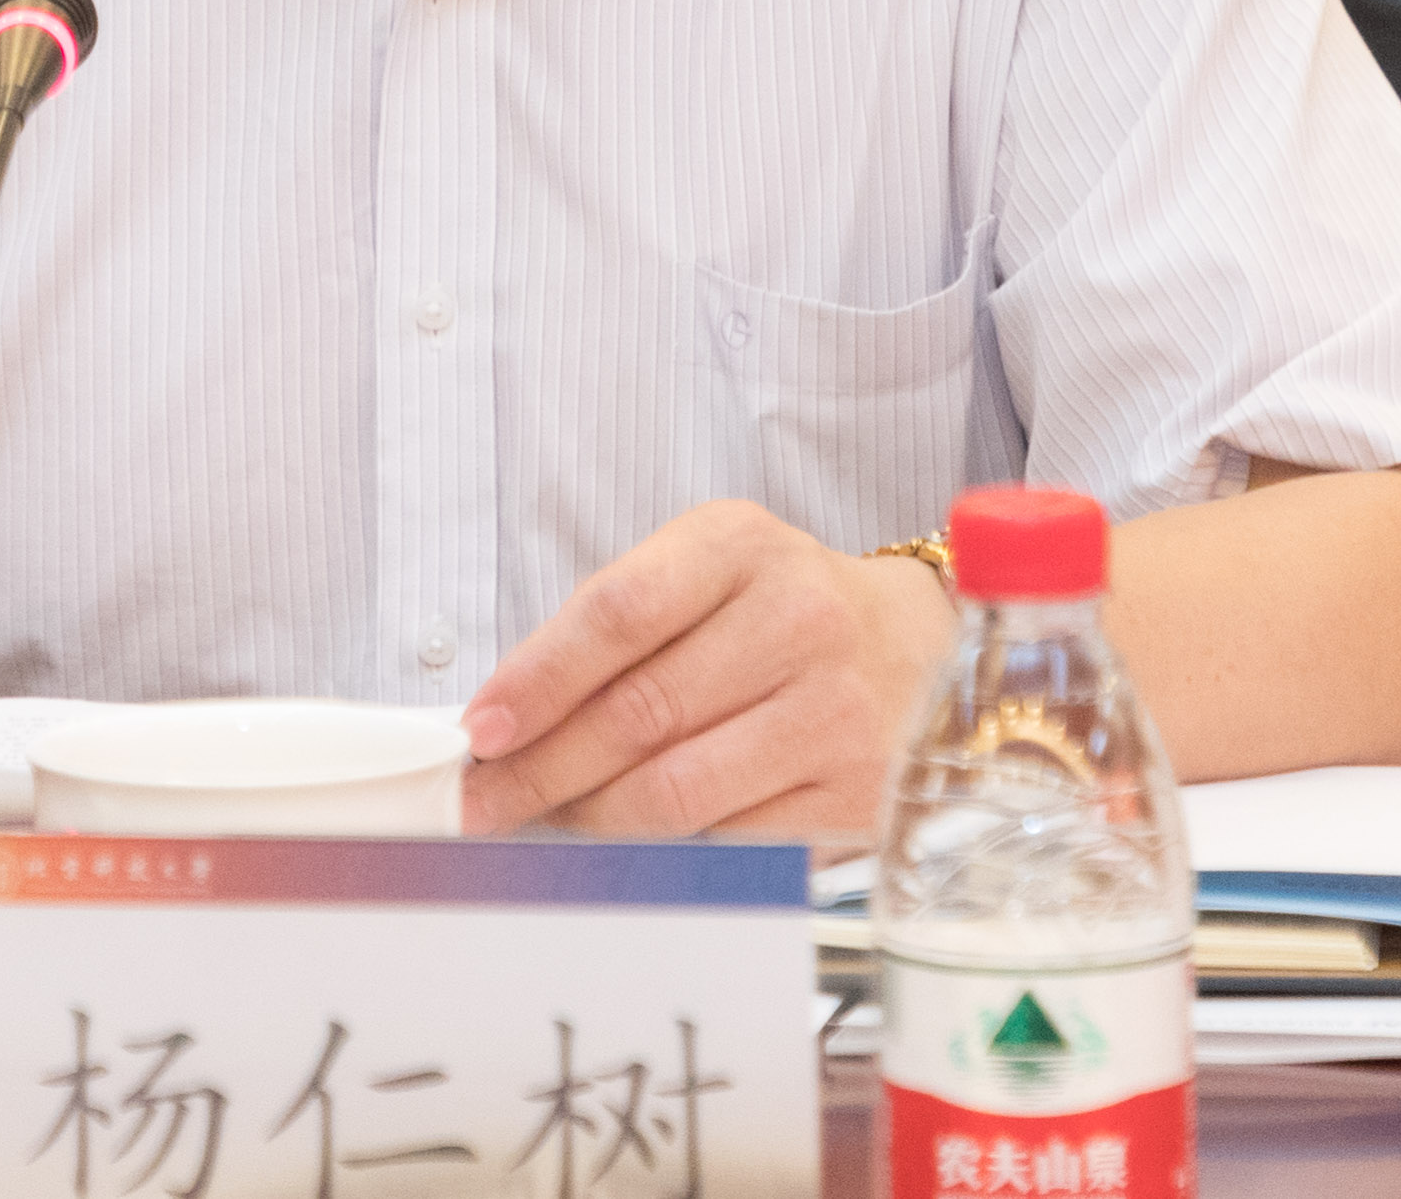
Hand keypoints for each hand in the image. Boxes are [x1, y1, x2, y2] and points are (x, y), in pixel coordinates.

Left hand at [459, 501, 952, 840]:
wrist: (918, 648)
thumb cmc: (781, 611)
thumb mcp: (704, 573)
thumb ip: (611, 631)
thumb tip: (506, 719)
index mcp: (742, 547)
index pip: (620, 612)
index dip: (538, 677)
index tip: (483, 728)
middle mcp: (799, 620)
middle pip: (639, 713)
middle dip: (541, 769)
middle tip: (485, 802)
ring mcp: (835, 712)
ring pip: (675, 791)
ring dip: (590, 820)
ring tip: (547, 824)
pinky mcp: (855, 795)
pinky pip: (729, 843)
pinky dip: (664, 853)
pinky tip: (632, 845)